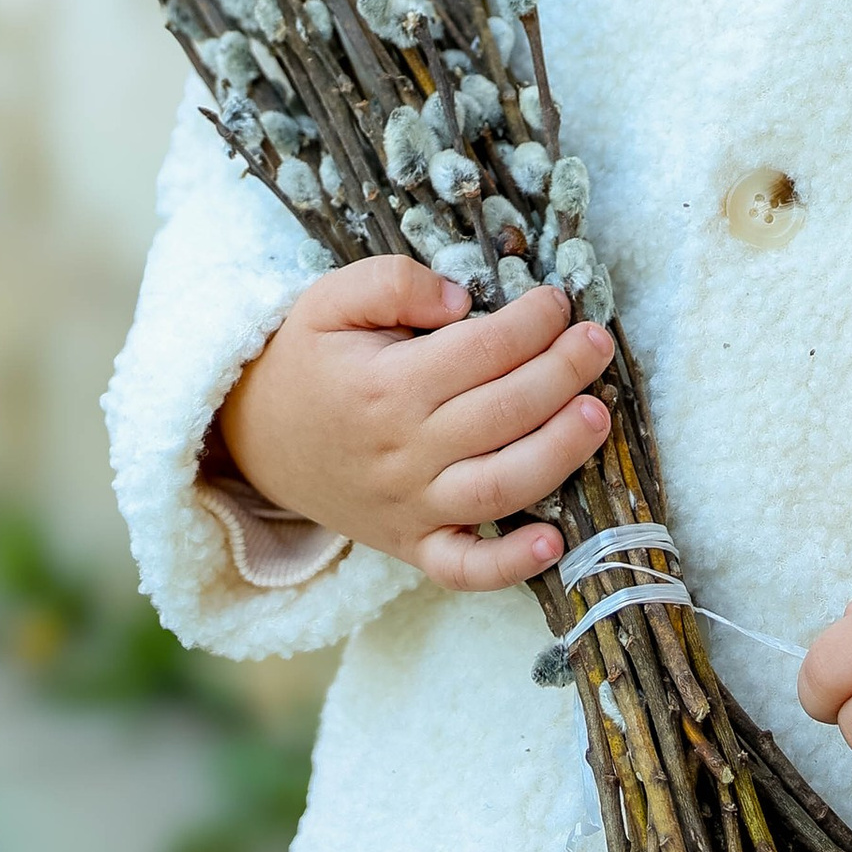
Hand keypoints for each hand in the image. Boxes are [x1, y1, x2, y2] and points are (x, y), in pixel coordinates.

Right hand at [216, 257, 612, 589]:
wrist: (254, 439)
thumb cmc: (307, 361)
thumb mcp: (330, 299)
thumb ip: (392, 281)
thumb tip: (462, 298)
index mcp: (386, 387)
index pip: (481, 350)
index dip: (532, 322)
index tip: (558, 301)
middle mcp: (404, 452)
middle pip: (503, 414)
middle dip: (562, 373)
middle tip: (597, 344)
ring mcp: (410, 506)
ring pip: (498, 489)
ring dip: (558, 454)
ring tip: (597, 415)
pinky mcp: (412, 545)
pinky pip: (463, 569)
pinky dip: (509, 567)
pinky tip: (555, 542)